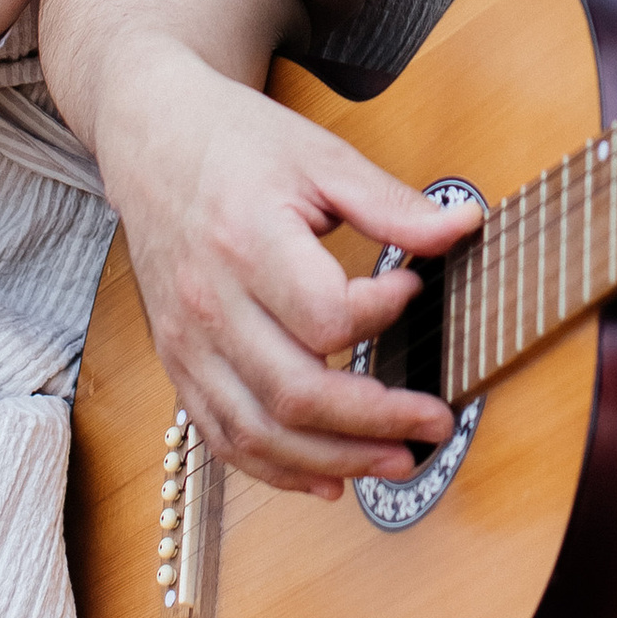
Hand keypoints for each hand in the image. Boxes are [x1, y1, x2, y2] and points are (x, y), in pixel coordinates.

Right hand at [109, 32, 479, 499]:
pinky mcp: (177, 361)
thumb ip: (390, 203)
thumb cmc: (236, 142)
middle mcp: (209, 302)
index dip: (383, 316)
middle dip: (375, 421)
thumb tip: (464, 228)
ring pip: (258, 432)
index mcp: (247, 242)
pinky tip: (326, 479)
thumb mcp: (320, 156)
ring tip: (395, 461)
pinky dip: (275, 470)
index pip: (326, 316)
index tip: (412, 290)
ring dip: (333, 461)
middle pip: (295, 393)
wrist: (152, 138)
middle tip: (434, 421)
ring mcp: (186, 341)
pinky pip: (221, 437)